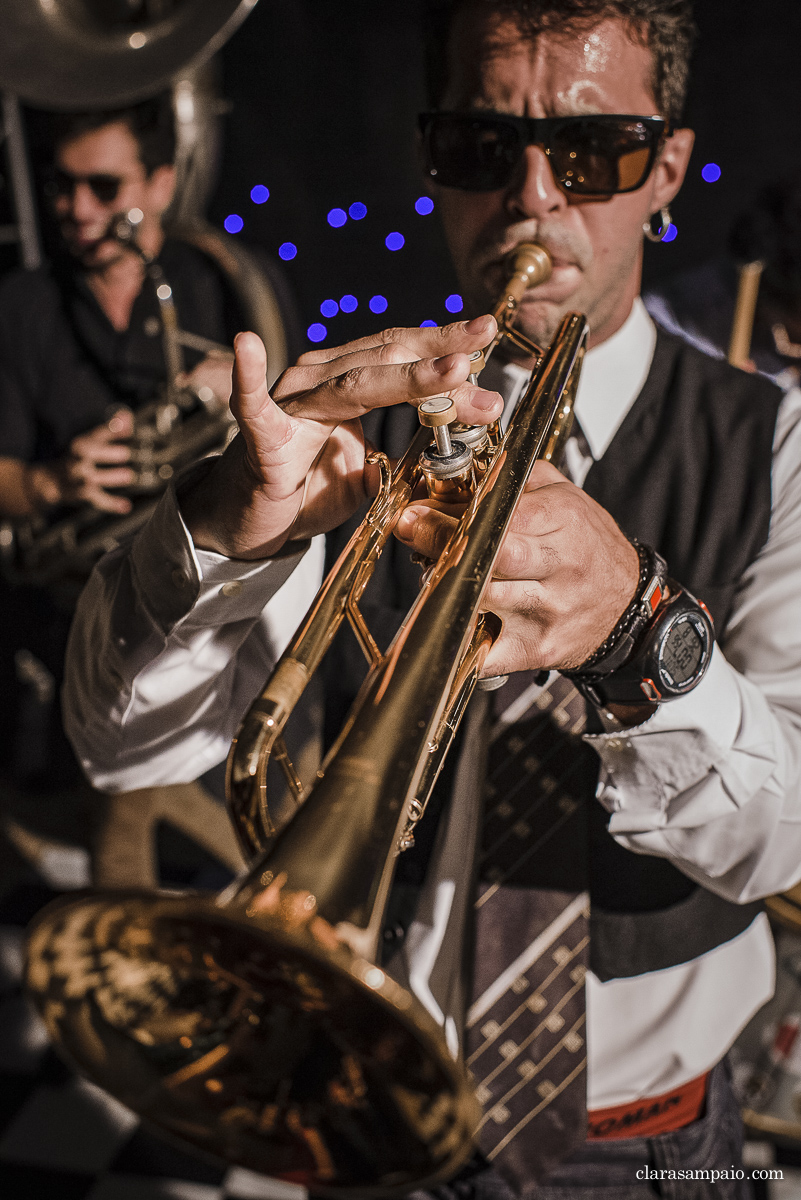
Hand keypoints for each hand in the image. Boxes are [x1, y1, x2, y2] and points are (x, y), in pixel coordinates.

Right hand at [30, 410, 134, 513]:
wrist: (53, 481)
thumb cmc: (78, 458)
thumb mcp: (89, 441)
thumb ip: (110, 430)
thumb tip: (127, 415)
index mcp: (81, 444)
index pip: (96, 435)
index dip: (112, 430)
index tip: (128, 428)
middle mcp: (78, 460)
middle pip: (90, 454)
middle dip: (107, 453)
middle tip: (125, 453)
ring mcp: (79, 478)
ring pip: (93, 478)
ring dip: (110, 477)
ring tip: (128, 475)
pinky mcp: (83, 494)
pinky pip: (97, 500)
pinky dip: (111, 504)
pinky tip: (126, 506)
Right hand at [180, 317, 503, 559]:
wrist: (249, 518)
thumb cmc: (304, 489)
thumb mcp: (366, 474)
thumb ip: (399, 459)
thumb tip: (444, 453)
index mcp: (346, 383)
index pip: (400, 353)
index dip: (444, 343)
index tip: (488, 334)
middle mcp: (319, 380)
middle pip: (388, 361)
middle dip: (443, 364)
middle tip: (484, 361)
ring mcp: (290, 403)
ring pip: (353, 384)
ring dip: (409, 377)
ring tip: (453, 368)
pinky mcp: (261, 435)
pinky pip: (253, 405)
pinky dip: (248, 375)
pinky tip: (247, 345)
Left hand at [394, 459, 639, 674]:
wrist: (628, 603)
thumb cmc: (589, 547)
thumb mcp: (564, 495)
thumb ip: (513, 479)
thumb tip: (451, 483)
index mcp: (564, 521)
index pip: (500, 516)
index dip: (453, 517)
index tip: (417, 515)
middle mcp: (559, 566)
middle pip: (491, 558)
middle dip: (442, 547)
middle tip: (414, 537)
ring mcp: (548, 610)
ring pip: (483, 600)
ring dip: (446, 586)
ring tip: (434, 573)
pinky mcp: (538, 647)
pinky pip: (489, 651)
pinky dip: (462, 643)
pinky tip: (451, 625)